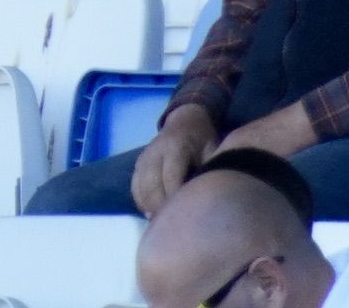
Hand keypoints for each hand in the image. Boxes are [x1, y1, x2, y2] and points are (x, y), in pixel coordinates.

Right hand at [133, 100, 218, 218]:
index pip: (171, 177)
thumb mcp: (213, 151)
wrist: (186, 120)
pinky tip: (152, 213)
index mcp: (175, 147)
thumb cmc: (204, 140)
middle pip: (152, 185)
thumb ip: (208, 171)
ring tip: (161, 224)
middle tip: (172, 228)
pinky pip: (135, 186)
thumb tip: (208, 198)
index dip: (175, 199)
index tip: (184, 218)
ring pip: (141, 187)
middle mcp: (155, 152)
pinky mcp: (138, 163)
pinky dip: (142, 202)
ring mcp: (144, 157)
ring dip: (149, 207)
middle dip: (160, 208)